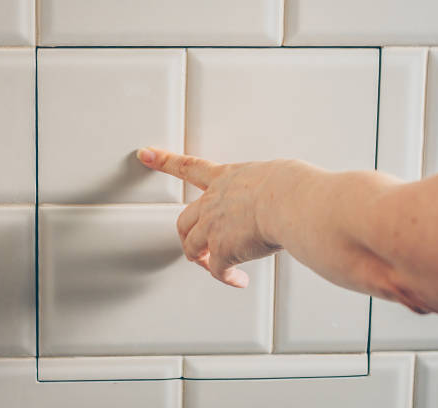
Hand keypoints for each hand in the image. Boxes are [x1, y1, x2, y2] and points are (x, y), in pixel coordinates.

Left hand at [137, 147, 282, 287]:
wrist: (290, 203)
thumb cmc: (291, 187)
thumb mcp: (275, 174)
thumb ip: (267, 186)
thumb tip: (281, 193)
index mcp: (226, 178)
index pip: (189, 166)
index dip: (164, 161)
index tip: (146, 154)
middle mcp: (213, 201)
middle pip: (184, 220)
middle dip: (187, 235)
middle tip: (193, 246)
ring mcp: (213, 228)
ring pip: (192, 247)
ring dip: (201, 259)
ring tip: (213, 266)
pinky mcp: (221, 251)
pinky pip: (216, 270)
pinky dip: (227, 278)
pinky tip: (237, 279)